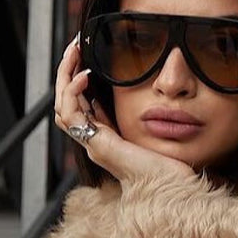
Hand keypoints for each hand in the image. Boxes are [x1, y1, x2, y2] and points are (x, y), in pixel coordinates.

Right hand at [53, 33, 195, 185]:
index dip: (78, 82)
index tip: (86, 57)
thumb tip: (146, 92)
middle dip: (67, 73)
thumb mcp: (155, 133)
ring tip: (74, 51)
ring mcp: (94, 145)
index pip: (80, 108)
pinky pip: (71, 115)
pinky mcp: (98, 145)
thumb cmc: (173, 169)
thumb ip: (143, 117)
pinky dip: (73, 92)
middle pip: (66, 105)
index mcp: (107, 140)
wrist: (175, 191)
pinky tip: (85, 75)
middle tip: (74, 46)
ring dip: (64, 76)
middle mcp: (96, 143)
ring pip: (62, 107)